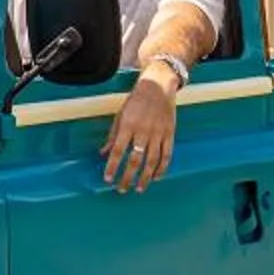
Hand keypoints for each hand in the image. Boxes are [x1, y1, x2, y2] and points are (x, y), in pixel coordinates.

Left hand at [101, 68, 181, 191]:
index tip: (108, 179)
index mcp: (128, 126)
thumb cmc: (136, 101)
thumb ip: (112, 136)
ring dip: (145, 177)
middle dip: (128, 177)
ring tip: (139, 188)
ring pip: (152, 161)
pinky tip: (156, 177)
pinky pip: (167, 155)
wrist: (159, 86)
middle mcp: (143, 131)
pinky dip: (162, 168)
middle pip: (135, 160)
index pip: (118, 151)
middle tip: (122, 189)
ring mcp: (158, 133)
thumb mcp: (120, 115)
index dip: (112, 167)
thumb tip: (103, 153)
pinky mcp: (170, 133)